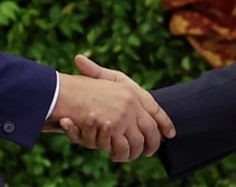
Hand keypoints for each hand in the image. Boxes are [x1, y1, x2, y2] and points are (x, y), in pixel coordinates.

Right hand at [53, 54, 174, 160]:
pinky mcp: (114, 128)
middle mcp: (132, 102)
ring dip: (134, 153)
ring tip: (129, 156)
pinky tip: (114, 155)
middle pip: (152, 131)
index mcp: (131, 89)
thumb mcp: (102, 78)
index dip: (165, 123)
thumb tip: (129, 90)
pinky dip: (120, 154)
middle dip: (152, 145)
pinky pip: (123, 148)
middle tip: (148, 152)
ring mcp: (124, 115)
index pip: (156, 109)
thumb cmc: (82, 86)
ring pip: (138, 143)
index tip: (170, 133)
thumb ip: (117, 84)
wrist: (65, 92)